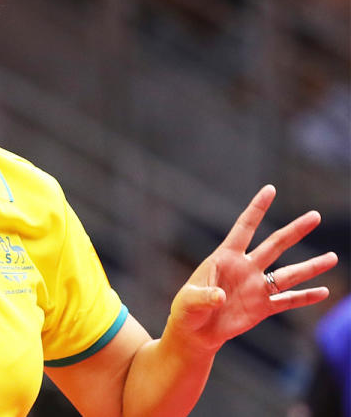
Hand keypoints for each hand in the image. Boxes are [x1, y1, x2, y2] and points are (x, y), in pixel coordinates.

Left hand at [166, 185, 337, 353]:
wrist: (195, 332)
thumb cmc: (187, 310)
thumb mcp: (189, 301)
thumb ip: (204, 296)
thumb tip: (220, 296)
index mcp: (225, 258)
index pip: (244, 228)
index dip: (257, 209)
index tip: (270, 189)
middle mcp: (246, 268)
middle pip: (274, 245)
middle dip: (294, 231)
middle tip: (315, 216)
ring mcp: (256, 287)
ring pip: (288, 274)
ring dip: (310, 267)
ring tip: (333, 257)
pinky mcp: (263, 308)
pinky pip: (288, 300)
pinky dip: (305, 297)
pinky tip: (323, 292)